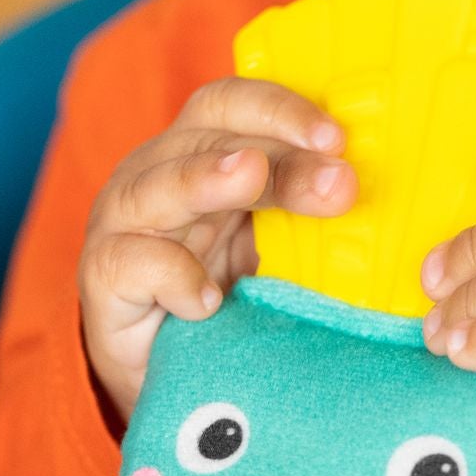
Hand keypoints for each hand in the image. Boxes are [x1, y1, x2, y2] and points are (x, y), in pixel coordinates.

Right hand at [78, 78, 354, 420]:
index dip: (285, 109)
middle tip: (331, 174)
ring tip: (250, 175)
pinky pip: (131, 260)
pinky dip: (172, 274)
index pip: (237, 103)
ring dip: (207, 178)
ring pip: (159, 183)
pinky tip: (207, 300)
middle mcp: (160, 169)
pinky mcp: (103, 273)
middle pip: (209, 132)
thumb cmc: (230, 289)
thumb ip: (310, 209)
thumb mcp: (277, 243)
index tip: (339, 138)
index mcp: (205, 149)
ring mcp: (124, 219)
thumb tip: (373, 191)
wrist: (167, 371)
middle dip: (274, 143)